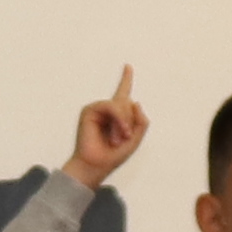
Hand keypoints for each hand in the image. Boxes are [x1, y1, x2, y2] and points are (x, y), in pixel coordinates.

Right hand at [65, 64, 146, 187]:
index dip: (126, 80)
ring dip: (123, 123)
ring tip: (118, 139)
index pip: (123, 94)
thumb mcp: (136, 139)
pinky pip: (110, 107)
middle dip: (130, 122)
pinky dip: (117, 119)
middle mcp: (108, 110)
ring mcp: (98, 109)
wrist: (96, 165)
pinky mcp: (90, 111)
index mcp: (118, 116)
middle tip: (124, 139)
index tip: (128, 67)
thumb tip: (135, 101)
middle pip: (128, 103)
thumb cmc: (113, 155)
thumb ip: (141, 121)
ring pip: (120, 104)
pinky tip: (114, 134)